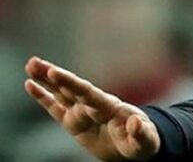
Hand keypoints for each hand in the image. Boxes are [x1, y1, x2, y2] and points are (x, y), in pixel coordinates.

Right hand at [24, 56, 160, 161]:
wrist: (136, 145)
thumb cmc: (144, 141)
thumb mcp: (146, 140)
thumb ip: (140, 132)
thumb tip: (135, 122)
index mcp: (109, 108)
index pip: (87, 92)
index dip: (70, 83)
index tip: (54, 72)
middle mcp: (93, 106)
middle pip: (70, 89)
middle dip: (54, 76)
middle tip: (34, 62)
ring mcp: (83, 113)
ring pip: (61, 94)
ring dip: (45, 81)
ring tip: (30, 65)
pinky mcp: (74, 123)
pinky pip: (56, 108)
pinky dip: (43, 97)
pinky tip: (31, 85)